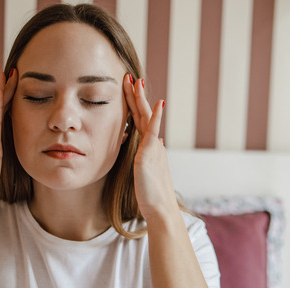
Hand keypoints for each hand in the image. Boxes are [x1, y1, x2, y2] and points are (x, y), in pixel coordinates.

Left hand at [122, 74, 175, 221]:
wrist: (160, 209)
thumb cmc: (152, 195)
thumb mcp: (147, 170)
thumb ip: (149, 154)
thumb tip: (157, 141)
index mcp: (149, 147)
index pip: (140, 119)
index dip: (134, 103)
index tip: (128, 87)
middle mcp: (153, 144)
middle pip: (142, 113)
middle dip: (136, 94)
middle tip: (130, 76)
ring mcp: (152, 148)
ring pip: (146, 118)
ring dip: (141, 99)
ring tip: (136, 82)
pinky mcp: (150, 156)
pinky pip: (153, 133)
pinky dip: (155, 118)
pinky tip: (157, 104)